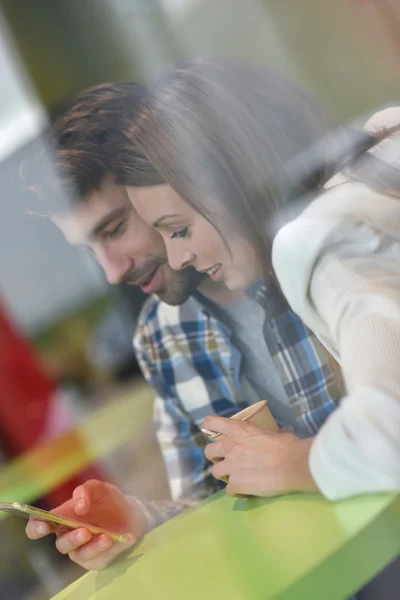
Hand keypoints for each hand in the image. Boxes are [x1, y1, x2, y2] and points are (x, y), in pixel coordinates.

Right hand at [26, 480, 147, 569]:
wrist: (130, 513)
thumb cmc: (107, 501)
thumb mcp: (98, 488)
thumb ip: (86, 491)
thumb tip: (79, 506)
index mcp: (61, 518)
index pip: (39, 526)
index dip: (37, 528)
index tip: (44, 526)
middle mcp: (68, 537)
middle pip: (62, 544)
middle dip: (73, 539)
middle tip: (85, 531)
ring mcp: (82, 551)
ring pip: (82, 554)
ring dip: (94, 546)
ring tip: (107, 537)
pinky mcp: (98, 561)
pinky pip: (104, 558)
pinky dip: (115, 548)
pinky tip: (127, 537)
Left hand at [203, 416, 318, 496]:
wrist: (291, 465)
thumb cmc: (287, 446)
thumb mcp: (278, 433)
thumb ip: (274, 433)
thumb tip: (283, 432)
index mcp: (238, 430)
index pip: (211, 423)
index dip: (209, 427)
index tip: (212, 432)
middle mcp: (229, 447)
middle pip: (208, 451)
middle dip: (215, 456)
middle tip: (227, 459)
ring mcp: (230, 467)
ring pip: (214, 472)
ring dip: (223, 474)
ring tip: (235, 477)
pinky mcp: (235, 484)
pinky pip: (228, 490)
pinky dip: (235, 491)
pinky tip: (245, 491)